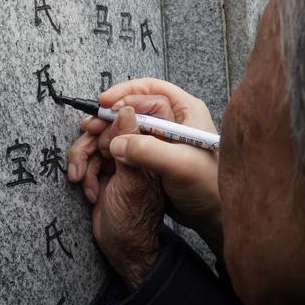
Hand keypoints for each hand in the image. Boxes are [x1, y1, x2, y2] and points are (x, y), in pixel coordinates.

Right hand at [72, 78, 221, 254]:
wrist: (213, 216)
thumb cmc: (209, 187)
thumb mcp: (180, 165)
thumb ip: (148, 150)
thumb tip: (116, 142)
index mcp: (185, 111)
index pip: (150, 89)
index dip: (124, 92)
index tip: (104, 103)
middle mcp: (172, 121)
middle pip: (134, 106)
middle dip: (110, 114)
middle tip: (92, 125)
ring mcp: (161, 139)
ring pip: (128, 125)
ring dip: (108, 131)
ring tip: (91, 140)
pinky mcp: (153, 156)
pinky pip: (127, 144)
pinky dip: (111, 147)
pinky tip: (101, 156)